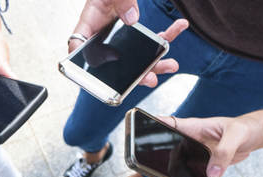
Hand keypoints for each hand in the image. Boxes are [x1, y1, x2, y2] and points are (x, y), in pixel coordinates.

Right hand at [69, 2, 187, 87]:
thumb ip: (119, 2)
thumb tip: (132, 19)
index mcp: (89, 29)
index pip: (82, 51)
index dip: (93, 70)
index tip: (108, 82)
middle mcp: (105, 40)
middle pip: (119, 65)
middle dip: (138, 76)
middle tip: (151, 80)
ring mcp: (122, 40)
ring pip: (138, 59)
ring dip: (157, 63)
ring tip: (172, 65)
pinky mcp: (136, 34)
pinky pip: (153, 39)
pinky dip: (168, 35)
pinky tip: (180, 25)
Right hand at [156, 115, 262, 176]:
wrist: (254, 136)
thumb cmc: (244, 128)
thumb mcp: (236, 136)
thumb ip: (223, 152)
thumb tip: (211, 175)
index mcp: (191, 129)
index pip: (166, 129)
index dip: (152, 136)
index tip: (141, 147)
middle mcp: (187, 144)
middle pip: (169, 163)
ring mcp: (193, 158)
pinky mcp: (203, 169)